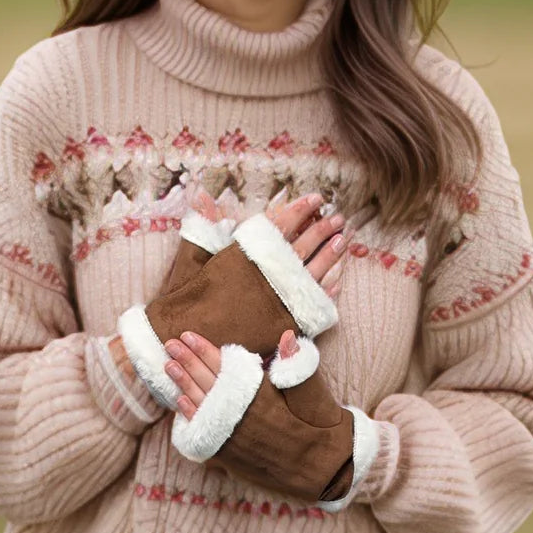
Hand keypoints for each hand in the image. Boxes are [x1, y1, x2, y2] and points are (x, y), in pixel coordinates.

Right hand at [117, 185, 350, 407]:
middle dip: (322, 229)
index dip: (300, 209)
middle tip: (338, 218)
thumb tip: (202, 196)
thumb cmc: (190, 298)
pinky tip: (337, 279)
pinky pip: (313, 303)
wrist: (188, 336)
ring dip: (330, 254)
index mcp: (247, 254)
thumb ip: (205, 227)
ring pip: (312, 272)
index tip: (316, 199)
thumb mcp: (194, 257)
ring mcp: (278, 299)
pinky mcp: (284, 323)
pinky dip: (326, 289)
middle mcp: (265, 275)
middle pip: (302, 246)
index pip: (281, 224)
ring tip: (344, 239)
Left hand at [163, 327, 369, 507]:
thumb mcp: (314, 391)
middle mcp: (243, 417)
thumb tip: (286, 336)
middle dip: (186, 362)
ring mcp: (234, 438)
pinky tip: (178, 402)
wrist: (323, 467)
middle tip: (169, 344)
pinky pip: (204, 431)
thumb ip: (297, 364)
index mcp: (260, 397)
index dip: (204, 350)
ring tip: (167, 366)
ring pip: (202, 405)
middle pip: (207, 383)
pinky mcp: (231, 455)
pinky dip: (190, 414)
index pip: (225, 367)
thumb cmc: (320, 423)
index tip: (187, 335)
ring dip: (182, 384)